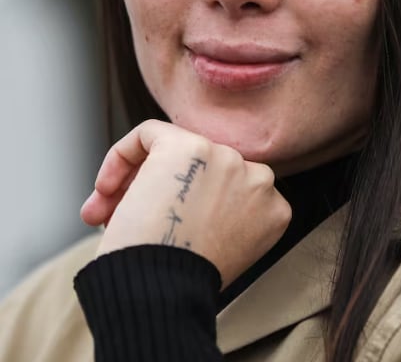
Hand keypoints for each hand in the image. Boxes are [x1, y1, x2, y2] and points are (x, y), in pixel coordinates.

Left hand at [81, 120, 291, 288]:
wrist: (164, 288)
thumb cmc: (182, 282)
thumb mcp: (225, 252)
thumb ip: (223, 222)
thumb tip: (183, 206)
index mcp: (273, 210)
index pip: (230, 192)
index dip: (187, 208)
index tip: (161, 229)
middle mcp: (258, 180)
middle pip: (204, 172)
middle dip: (159, 193)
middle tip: (119, 220)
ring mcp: (227, 160)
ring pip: (176, 154)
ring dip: (136, 182)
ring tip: (104, 213)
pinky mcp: (190, 146)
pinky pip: (150, 134)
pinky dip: (122, 155)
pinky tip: (104, 188)